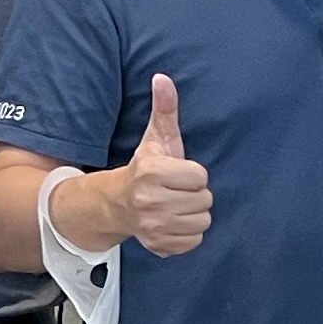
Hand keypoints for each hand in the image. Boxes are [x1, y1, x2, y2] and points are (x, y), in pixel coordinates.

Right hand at [122, 73, 213, 255]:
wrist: (118, 204)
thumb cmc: (146, 168)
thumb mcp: (155, 138)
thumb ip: (165, 108)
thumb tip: (163, 77)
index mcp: (152, 172)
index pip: (200, 176)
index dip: (192, 174)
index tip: (177, 173)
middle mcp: (150, 201)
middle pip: (205, 200)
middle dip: (195, 194)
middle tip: (177, 190)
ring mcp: (153, 227)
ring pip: (202, 222)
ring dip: (193, 214)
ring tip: (176, 205)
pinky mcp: (158, 246)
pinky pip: (194, 242)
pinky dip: (188, 234)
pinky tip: (173, 222)